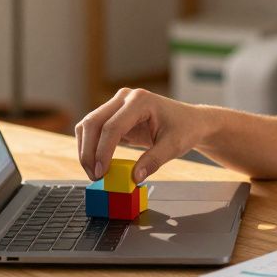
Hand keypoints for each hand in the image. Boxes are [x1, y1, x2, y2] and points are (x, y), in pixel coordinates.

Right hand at [75, 88, 210, 182]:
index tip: (101, 173)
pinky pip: (94, 130)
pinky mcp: (114, 115)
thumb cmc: (185, 129)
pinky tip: (98, 164)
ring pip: (88, 125)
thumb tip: (134, 178)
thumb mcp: (174, 146)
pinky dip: (91, 147)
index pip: (112, 126)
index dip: (103, 151)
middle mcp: (124, 98)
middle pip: (93, 123)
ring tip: (95, 173)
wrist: (190, 121)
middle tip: (95, 176)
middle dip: (89, 152)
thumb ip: (153, 161)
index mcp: (140, 101)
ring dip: (86, 150)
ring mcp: (117, 104)